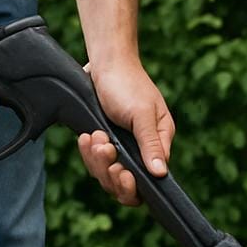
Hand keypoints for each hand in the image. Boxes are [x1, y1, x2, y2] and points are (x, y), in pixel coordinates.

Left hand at [77, 60, 175, 205]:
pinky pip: (95, 161)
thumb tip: (161, 173)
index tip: (121, 171)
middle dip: (110, 172)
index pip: (151, 180)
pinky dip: (88, 152)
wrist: (105, 62)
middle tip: (105, 149)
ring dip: (97, 159)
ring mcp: (121, 146)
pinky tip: (86, 137)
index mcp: (159, 142)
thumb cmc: (127, 83)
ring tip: (94, 136)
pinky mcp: (104, 142)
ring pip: (107, 174)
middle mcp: (141, 149)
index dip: (133, 184)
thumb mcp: (141, 114)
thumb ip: (150, 144)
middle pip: (126, 183)